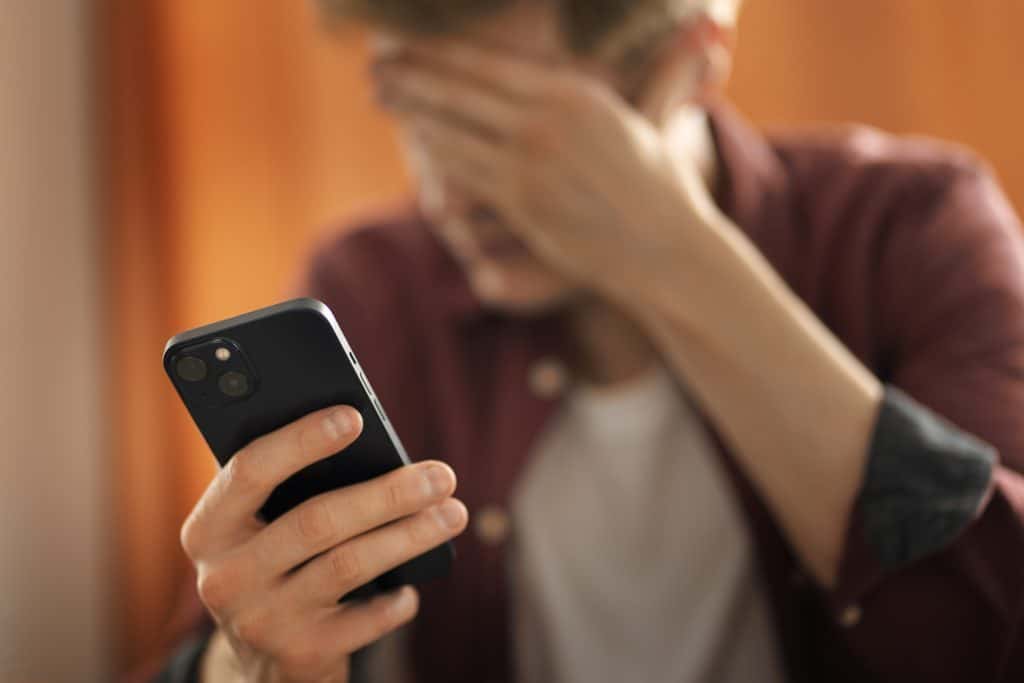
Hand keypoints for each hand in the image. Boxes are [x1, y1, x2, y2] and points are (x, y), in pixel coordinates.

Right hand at [181, 406, 466, 681]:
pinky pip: (363, 620)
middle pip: (317, 520)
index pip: (251, 471)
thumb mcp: (264, 526)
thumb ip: (294, 486)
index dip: (301, 440)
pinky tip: (413, 586)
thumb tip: (370, 442)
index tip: (354, 417)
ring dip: (409, 536)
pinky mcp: (298, 655)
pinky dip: (395, 600)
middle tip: (441, 475)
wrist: (261, 661)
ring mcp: (260, 620)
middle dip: (388, 494)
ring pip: (348, 565)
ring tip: (453, 514)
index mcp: (209, 528)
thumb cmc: (278, 562)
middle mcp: (225, 576)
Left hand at [374, 41, 719, 305]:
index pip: (490, 65)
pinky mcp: (522, 202)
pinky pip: (465, 172)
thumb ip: (664, 70)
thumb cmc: (661, 185)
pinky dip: (434, 152)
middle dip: (411, 75)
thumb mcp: (656, 118)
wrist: (668, 248)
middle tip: (374, 66)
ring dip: (411, 109)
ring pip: (454, 129)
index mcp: (574, 93)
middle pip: (461, 89)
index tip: (410, 45)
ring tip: (381, 94)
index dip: (441, 54)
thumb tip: (712, 27)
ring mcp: (532, 163)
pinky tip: (415, 140)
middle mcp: (549, 120)